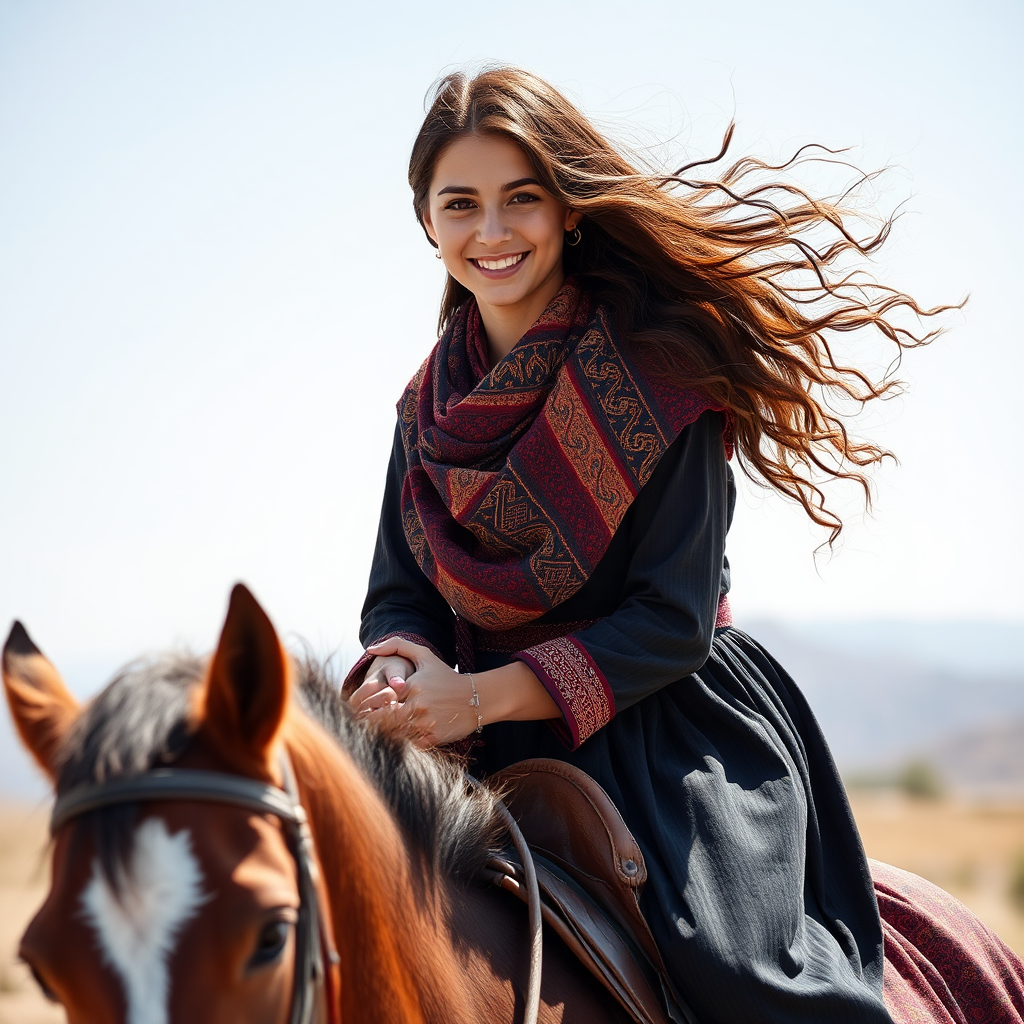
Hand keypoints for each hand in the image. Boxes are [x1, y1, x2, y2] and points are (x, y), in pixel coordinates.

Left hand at [360, 637, 478, 747]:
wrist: (477, 697)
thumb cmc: (446, 676)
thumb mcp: (425, 656)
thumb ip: (398, 646)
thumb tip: (370, 648)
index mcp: (411, 685)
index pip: (381, 698)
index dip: (376, 702)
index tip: (376, 703)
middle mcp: (417, 705)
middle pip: (385, 718)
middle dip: (380, 719)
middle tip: (380, 718)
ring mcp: (426, 723)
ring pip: (397, 732)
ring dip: (393, 730)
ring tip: (395, 726)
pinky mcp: (434, 737)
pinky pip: (411, 744)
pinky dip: (409, 740)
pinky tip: (412, 734)